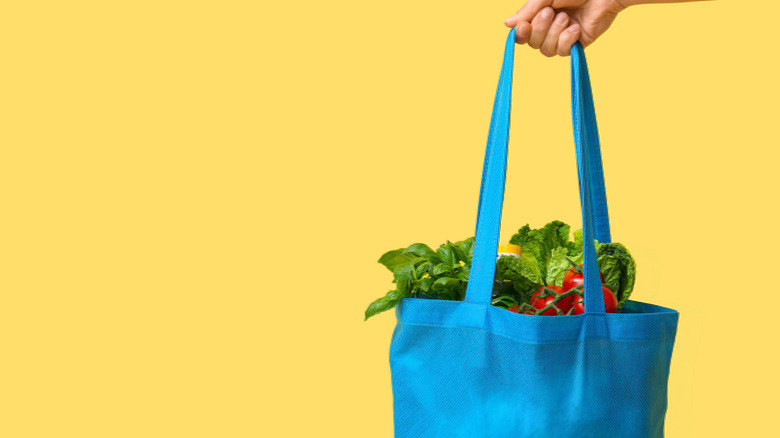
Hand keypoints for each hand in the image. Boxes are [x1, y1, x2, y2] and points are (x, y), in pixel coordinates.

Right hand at [504, 0, 626, 56]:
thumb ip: (527, 11)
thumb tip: (508, 24)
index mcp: (540, 15)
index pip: (522, 33)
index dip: (521, 34)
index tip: (524, 26)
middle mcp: (549, 28)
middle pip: (532, 43)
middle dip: (540, 28)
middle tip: (552, 12)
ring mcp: (563, 37)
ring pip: (546, 50)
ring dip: (555, 33)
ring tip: (566, 17)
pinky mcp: (576, 45)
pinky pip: (562, 52)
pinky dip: (567, 39)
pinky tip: (576, 27)